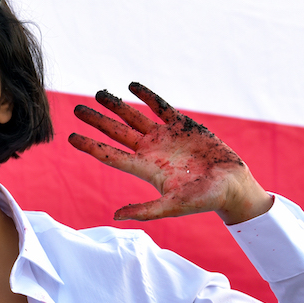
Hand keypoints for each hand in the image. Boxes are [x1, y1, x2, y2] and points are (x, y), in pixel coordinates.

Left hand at [68, 82, 272, 224]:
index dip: (90, 145)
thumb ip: (146, 210)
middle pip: (117, 133)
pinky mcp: (183, 125)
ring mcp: (165, 137)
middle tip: (77, 109)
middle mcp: (151, 151)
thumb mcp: (174, 206)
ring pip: (134, 117)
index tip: (70, 137)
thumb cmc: (205, 199)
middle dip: (97, 121)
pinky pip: (161, 106)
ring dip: (116, 105)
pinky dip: (147, 96)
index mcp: (146, 169)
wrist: (233, 186)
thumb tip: (115, 216)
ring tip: (99, 94)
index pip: (111, 155)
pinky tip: (133, 86)